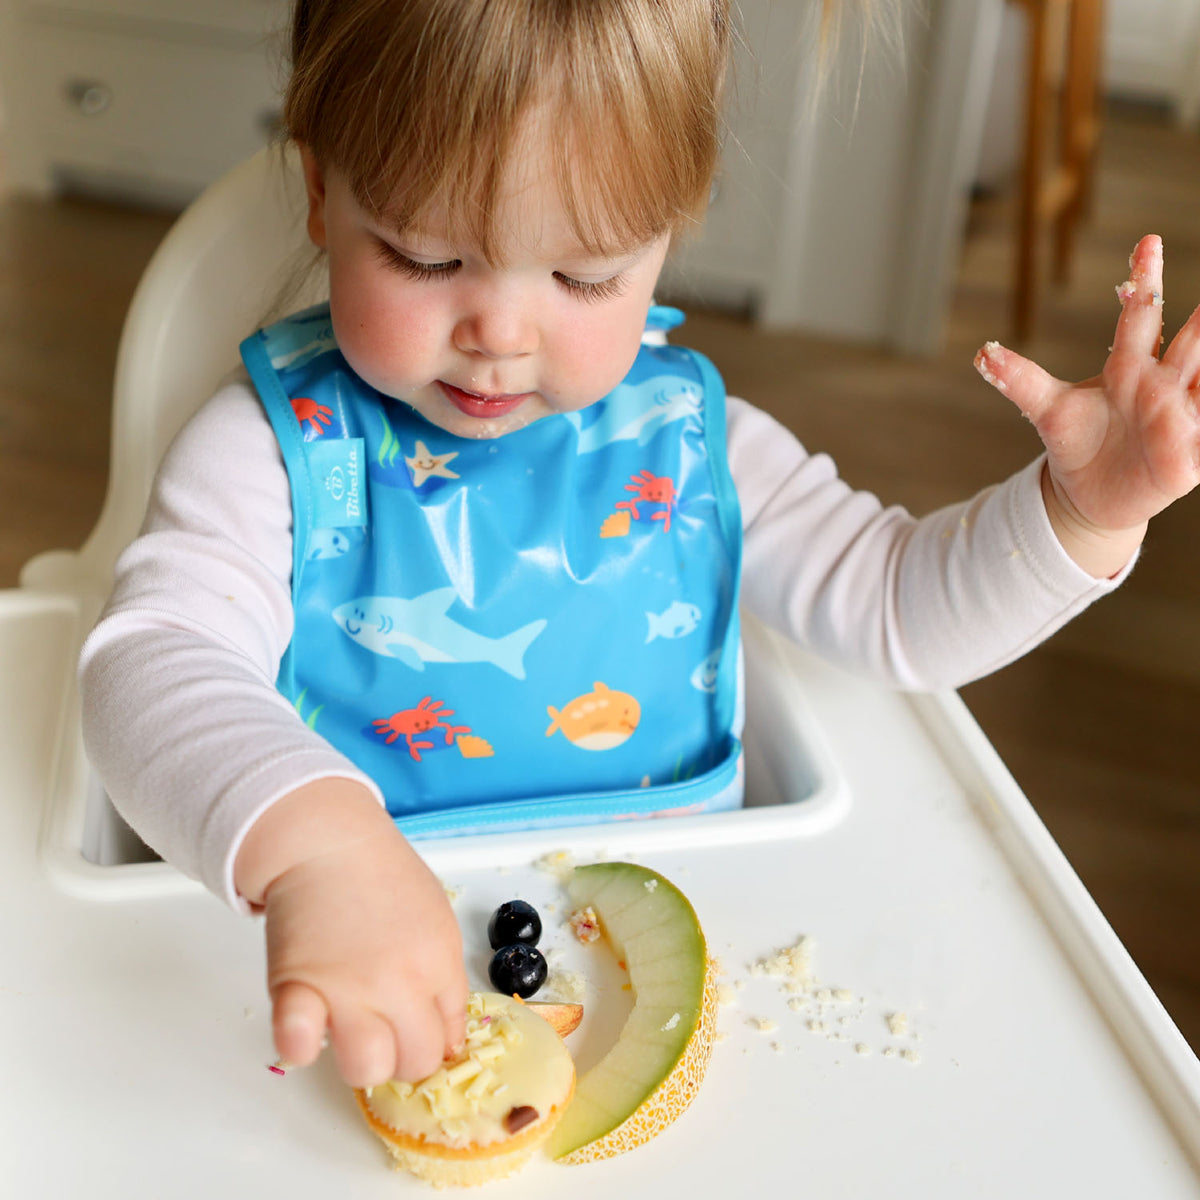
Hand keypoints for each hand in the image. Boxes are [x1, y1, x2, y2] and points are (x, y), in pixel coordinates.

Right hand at [236, 779, 467, 1087]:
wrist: (327, 841)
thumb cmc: (381, 872)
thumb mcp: (436, 918)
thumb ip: (443, 975)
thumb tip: (447, 1031)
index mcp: (438, 964)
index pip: (450, 1037)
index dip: (434, 1043)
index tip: (419, 1037)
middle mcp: (400, 984)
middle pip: (415, 1063)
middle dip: (402, 1061)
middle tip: (385, 1036)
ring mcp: (348, 991)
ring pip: (366, 1071)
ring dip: (358, 1064)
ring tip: (349, 1034)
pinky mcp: (297, 990)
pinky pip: (299, 1048)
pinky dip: (300, 1047)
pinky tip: (308, 1026)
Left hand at [974, 235, 1199, 576]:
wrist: (1086, 493)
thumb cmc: (1074, 440)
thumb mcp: (1045, 409)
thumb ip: (1020, 381)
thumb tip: (982, 353)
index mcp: (1129, 366)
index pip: (1141, 314)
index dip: (1144, 280)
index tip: (1147, 241)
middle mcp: (1162, 384)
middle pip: (1189, 343)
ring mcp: (1181, 417)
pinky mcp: (1189, 456)